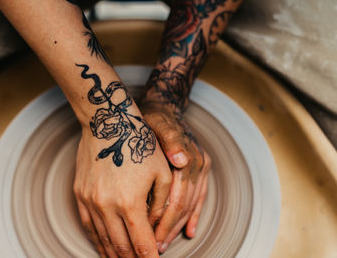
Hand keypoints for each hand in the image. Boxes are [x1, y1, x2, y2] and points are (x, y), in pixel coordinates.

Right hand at [74, 123, 171, 257]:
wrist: (108, 123)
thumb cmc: (139, 144)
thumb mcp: (162, 173)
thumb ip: (162, 206)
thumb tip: (155, 231)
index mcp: (130, 202)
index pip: (141, 243)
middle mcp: (107, 206)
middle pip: (120, 246)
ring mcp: (90, 201)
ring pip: (102, 239)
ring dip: (113, 254)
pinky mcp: (80, 194)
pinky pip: (87, 226)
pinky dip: (96, 241)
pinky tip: (103, 247)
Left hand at [140, 101, 210, 252]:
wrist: (164, 107)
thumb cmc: (154, 118)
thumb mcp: (156, 124)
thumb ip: (170, 140)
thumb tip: (181, 159)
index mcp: (189, 157)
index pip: (177, 197)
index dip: (165, 218)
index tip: (151, 235)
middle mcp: (198, 164)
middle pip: (185, 204)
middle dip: (169, 227)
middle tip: (155, 246)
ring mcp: (201, 168)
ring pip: (191, 204)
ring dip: (179, 226)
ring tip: (164, 243)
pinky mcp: (201, 171)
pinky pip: (199, 198)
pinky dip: (193, 216)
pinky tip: (189, 232)